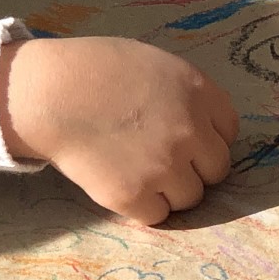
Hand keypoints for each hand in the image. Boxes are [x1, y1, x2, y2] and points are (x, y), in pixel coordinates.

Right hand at [0, 37, 238, 225]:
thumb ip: (187, 94)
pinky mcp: (135, 196)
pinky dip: (144, 206)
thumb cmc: (96, 69)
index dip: (207, 137)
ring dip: (171, 190)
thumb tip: (201, 124)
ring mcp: (166, 167)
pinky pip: (158, 214)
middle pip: (217, 169)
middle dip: (195, 167)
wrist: (50, 94)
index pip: (229, 131)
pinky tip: (124, 185)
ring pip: (191, 197)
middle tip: (164, 160)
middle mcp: (191, 132)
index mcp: (200, 93)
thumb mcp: (156, 65)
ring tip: (141, 172)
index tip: (187, 138)